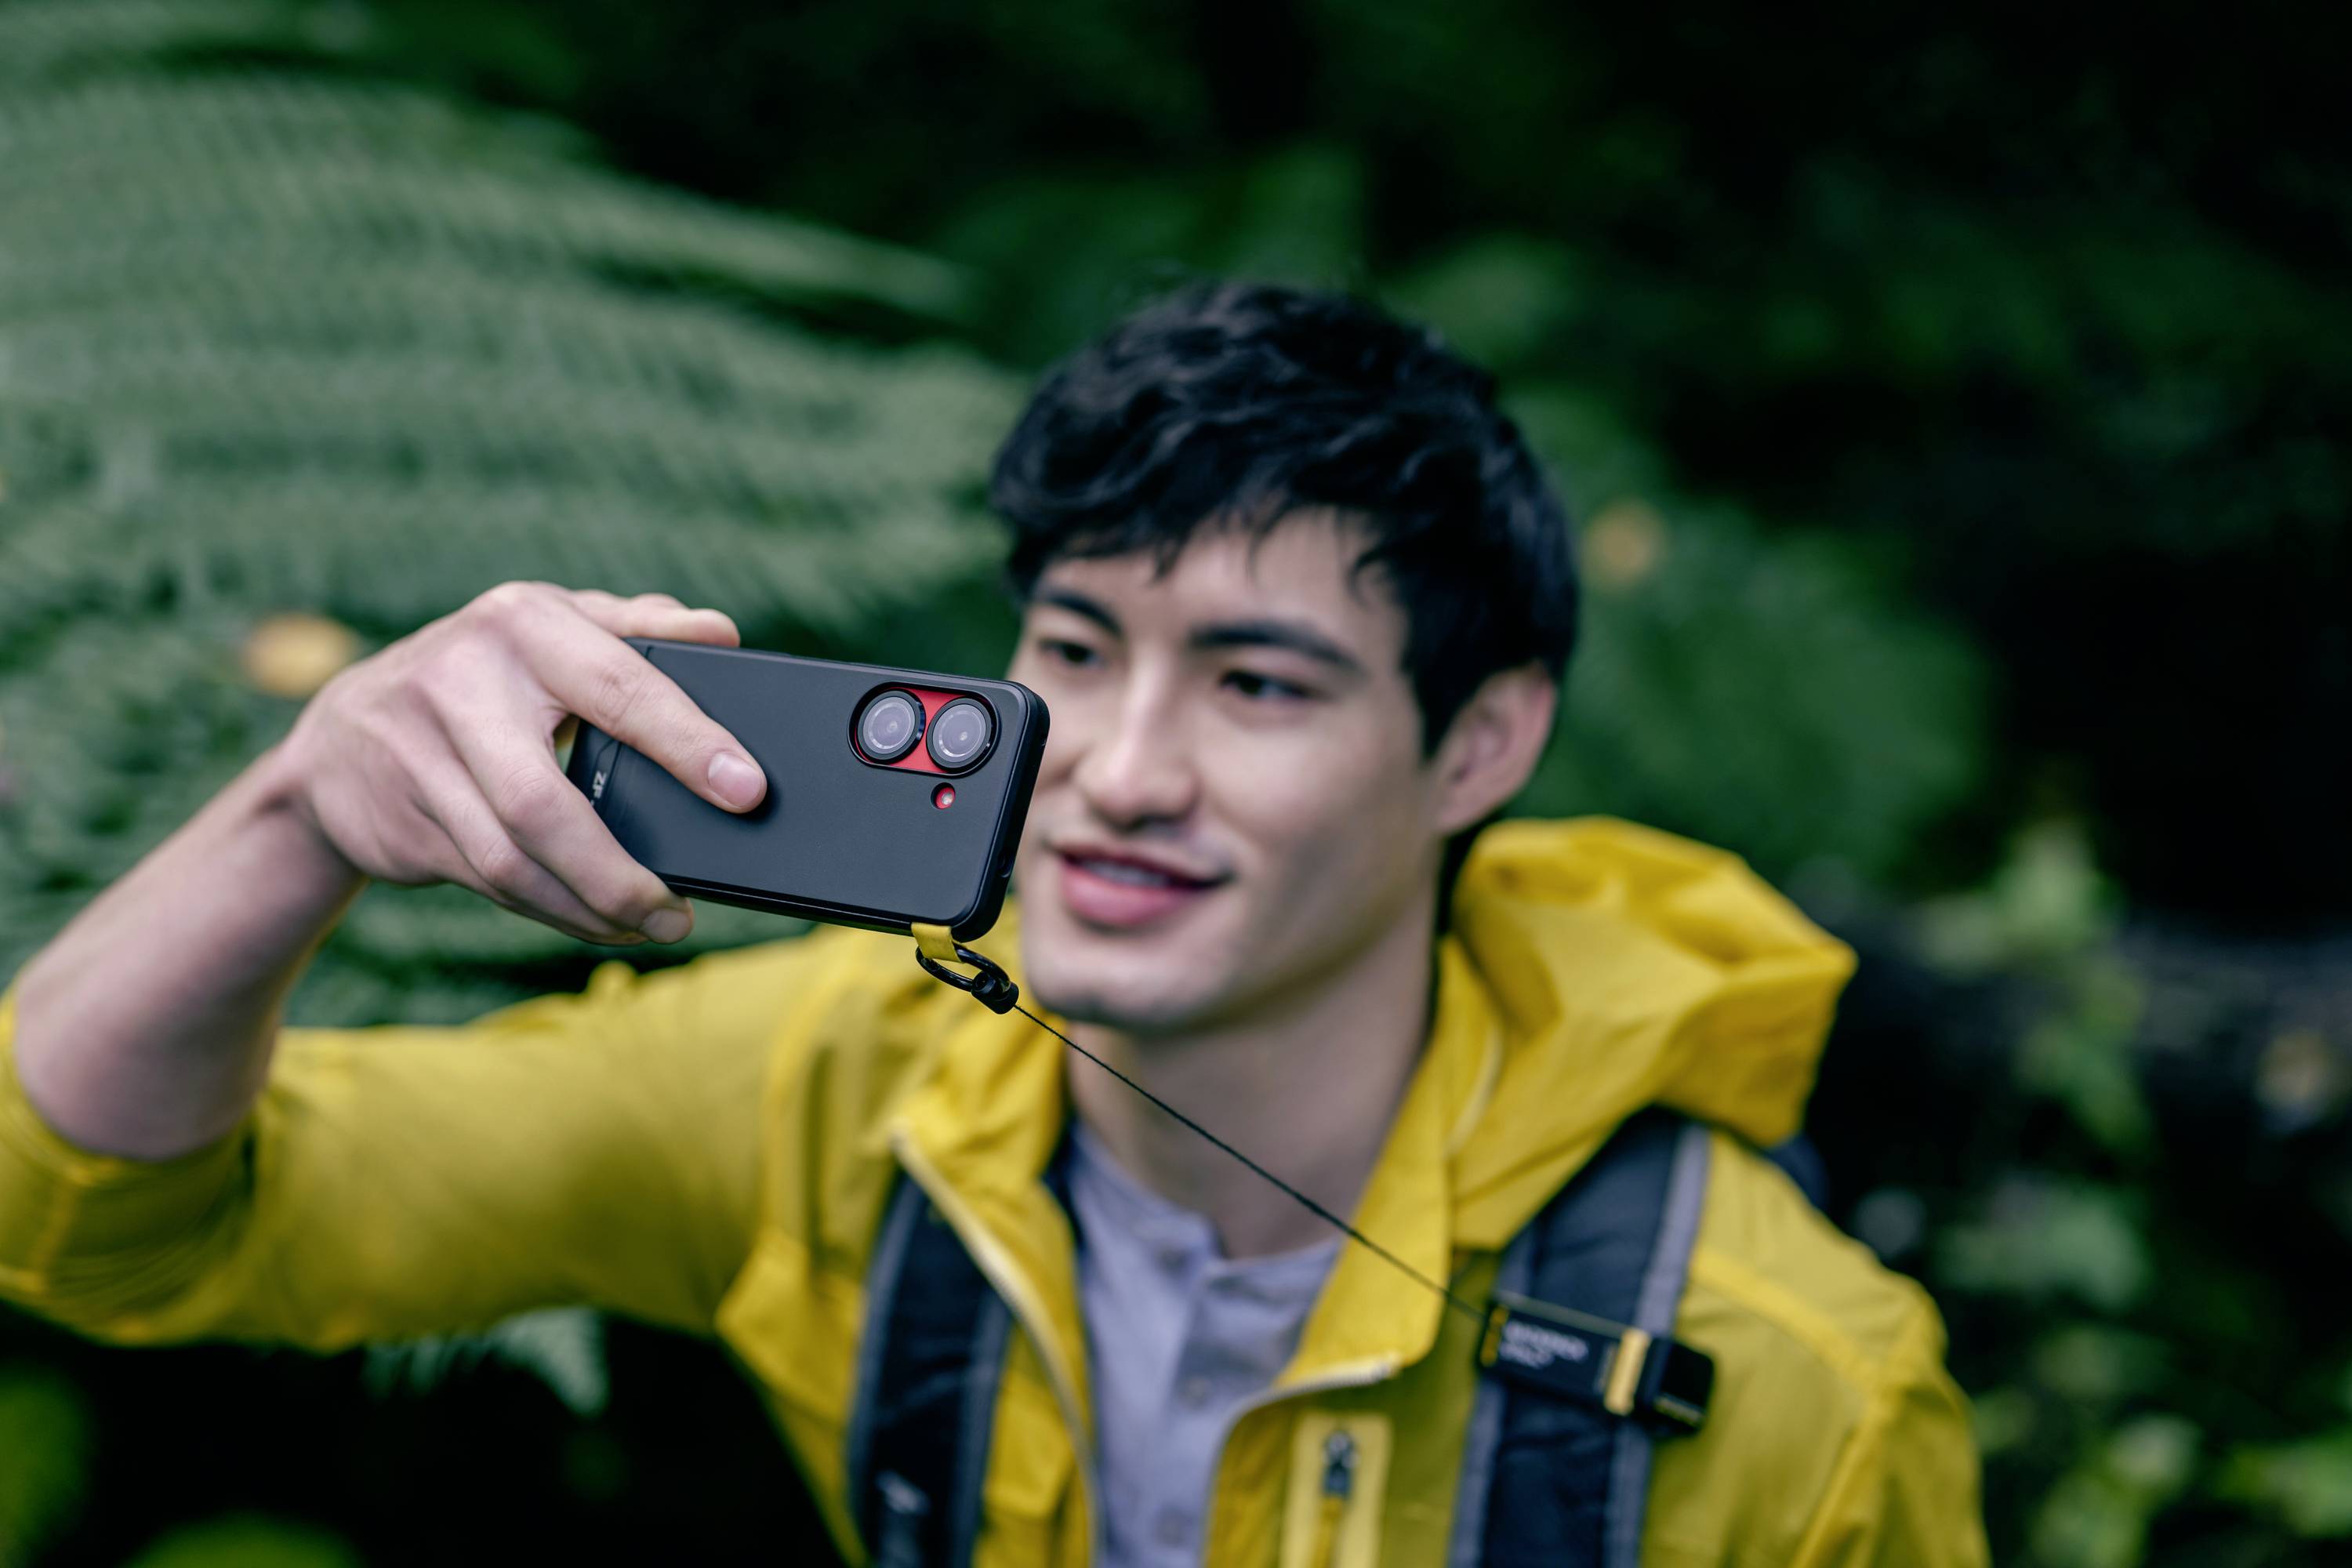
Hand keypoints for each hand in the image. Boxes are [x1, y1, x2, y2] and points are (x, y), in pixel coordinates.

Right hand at [277, 582, 765, 944]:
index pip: (618, 688)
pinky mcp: (402, 822)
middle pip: (545, 802)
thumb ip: (640, 628)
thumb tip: (723, 635)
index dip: (687, 742)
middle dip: (620, 871)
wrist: (340, 734)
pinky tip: (598, 922)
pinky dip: (553, 912)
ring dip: (589, 907)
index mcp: (522, 624)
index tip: (746, 791)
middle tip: (682, 911)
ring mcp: (419, 757)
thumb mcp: (555, 628)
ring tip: (653, 925)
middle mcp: (461, 684)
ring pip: (512, 858)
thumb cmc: (486, 672)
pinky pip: (489, 882)